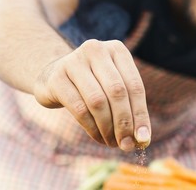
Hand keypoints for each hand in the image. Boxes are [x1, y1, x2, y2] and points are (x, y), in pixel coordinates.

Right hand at [32, 39, 151, 150]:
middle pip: (117, 92)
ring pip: (98, 101)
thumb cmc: (92, 84)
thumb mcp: (112, 88)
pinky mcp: (57, 78)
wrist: (52, 76)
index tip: (143, 138)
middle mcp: (96, 49)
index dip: (140, 114)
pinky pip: (79, 108)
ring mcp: (74, 61)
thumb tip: (142, 139)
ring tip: (112, 142)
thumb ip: (129, 108)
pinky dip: (92, 128)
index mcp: (116, 49)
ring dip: (107, 128)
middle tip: (126, 145)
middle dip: (124, 123)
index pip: (135, 85)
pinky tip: (98, 137)